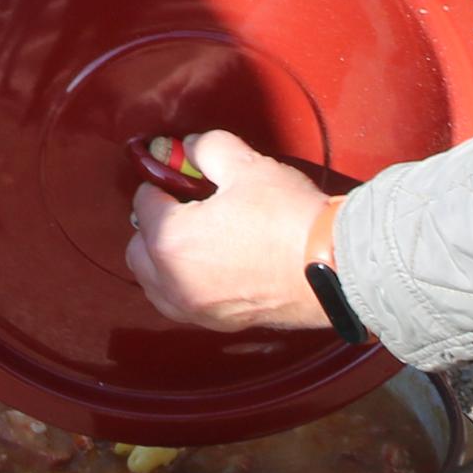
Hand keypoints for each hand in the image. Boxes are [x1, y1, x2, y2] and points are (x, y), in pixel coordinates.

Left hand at [124, 129, 340, 333]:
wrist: (334, 267)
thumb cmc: (289, 219)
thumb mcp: (245, 166)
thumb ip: (207, 149)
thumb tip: (191, 148)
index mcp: (170, 240)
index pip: (144, 203)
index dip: (162, 184)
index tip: (179, 178)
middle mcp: (174, 282)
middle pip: (139, 249)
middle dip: (153, 225)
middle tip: (182, 207)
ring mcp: (197, 309)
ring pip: (155, 284)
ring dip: (161, 261)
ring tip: (191, 240)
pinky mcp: (221, 324)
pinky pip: (182, 306)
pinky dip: (183, 286)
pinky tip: (207, 269)